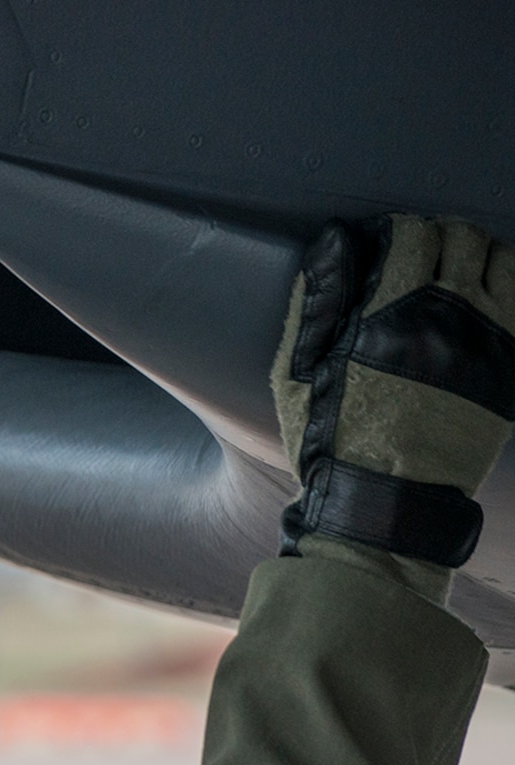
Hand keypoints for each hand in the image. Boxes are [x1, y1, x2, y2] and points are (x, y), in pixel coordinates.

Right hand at [273, 214, 514, 566]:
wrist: (386, 502)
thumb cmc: (333, 439)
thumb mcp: (301, 372)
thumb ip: (320, 299)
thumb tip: (335, 239)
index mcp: (392, 316)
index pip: (412, 234)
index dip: (395, 231)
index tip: (384, 245)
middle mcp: (450, 319)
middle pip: (462, 238)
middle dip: (438, 238)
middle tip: (419, 258)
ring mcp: (490, 343)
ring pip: (504, 260)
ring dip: (480, 257)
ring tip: (457, 276)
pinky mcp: (512, 368)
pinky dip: (506, 289)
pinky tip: (483, 303)